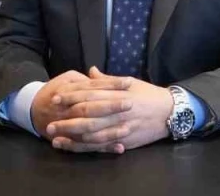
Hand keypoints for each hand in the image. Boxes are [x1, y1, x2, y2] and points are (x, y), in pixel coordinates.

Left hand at [47, 67, 172, 153]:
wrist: (170, 111)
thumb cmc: (148, 94)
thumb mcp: (129, 82)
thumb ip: (107, 79)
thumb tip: (90, 71)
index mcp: (117, 93)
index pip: (90, 93)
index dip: (71, 96)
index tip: (56, 98)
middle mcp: (117, 110)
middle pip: (87, 114)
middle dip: (66, 118)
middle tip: (49, 121)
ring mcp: (120, 126)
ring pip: (92, 133)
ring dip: (72, 136)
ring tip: (55, 138)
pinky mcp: (123, 140)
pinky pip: (101, 145)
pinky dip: (85, 147)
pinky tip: (73, 146)